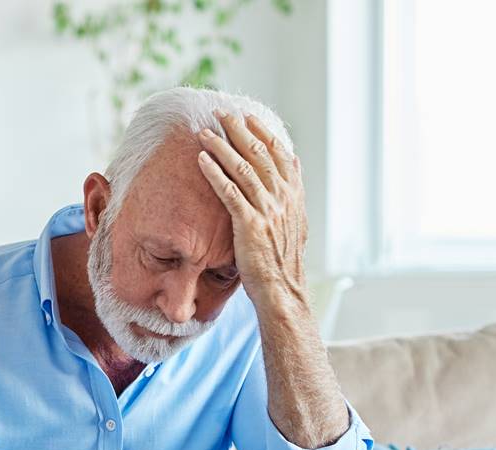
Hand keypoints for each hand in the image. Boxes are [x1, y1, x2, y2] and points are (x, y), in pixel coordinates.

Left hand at [196, 111, 308, 306]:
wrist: (282, 290)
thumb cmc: (281, 260)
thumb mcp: (294, 222)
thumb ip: (292, 191)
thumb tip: (294, 161)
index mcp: (293, 195)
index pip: (279, 154)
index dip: (262, 132)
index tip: (247, 117)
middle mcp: (283, 198)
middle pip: (259, 154)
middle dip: (239, 130)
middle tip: (221, 113)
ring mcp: (267, 211)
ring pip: (243, 168)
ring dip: (222, 146)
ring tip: (205, 131)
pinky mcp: (250, 225)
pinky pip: (229, 192)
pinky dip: (215, 173)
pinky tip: (201, 160)